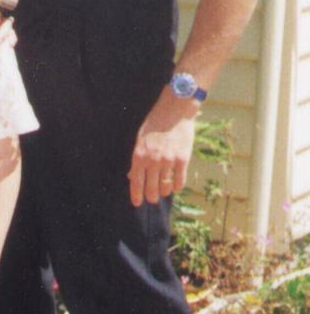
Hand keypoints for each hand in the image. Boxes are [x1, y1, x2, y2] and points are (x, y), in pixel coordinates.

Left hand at [127, 90, 196, 206]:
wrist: (175, 109)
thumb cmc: (155, 123)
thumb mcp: (140, 138)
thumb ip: (137, 159)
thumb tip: (131, 176)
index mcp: (139, 154)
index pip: (136, 182)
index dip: (136, 195)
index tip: (137, 203)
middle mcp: (153, 160)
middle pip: (151, 189)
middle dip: (151, 197)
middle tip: (152, 198)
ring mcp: (168, 160)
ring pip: (165, 187)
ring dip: (164, 191)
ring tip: (163, 189)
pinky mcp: (182, 159)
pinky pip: (179, 182)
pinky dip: (177, 186)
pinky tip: (175, 184)